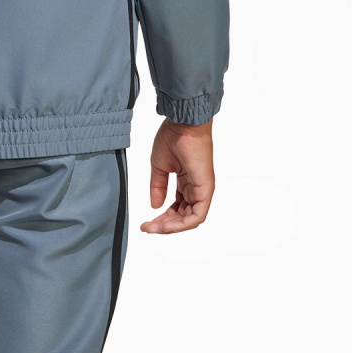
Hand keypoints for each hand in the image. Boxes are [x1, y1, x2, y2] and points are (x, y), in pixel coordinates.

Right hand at [140, 118, 214, 233]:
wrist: (183, 124)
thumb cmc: (173, 137)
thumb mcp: (159, 166)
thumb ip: (158, 187)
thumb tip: (155, 206)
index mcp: (186, 181)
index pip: (175, 206)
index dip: (161, 217)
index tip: (146, 222)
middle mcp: (195, 188)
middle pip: (181, 216)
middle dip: (164, 225)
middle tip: (148, 228)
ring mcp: (201, 190)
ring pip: (189, 220)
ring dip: (171, 227)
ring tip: (154, 228)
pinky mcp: (205, 190)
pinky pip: (197, 216)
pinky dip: (183, 224)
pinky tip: (168, 225)